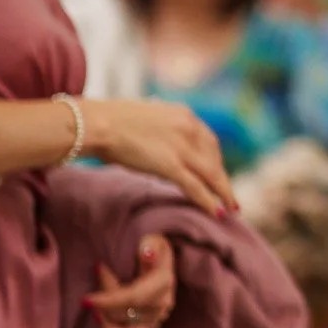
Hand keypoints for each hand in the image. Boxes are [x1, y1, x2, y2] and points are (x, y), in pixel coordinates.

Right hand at [84, 99, 236, 215]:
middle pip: (214, 158)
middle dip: (221, 178)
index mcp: (184, 114)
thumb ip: (161, 132)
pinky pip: (196, 187)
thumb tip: (161, 147)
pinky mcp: (171, 165)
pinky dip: (209, 201)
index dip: (215, 159)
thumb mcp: (147, 120)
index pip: (208, 140)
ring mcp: (182, 147)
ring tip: (230, 209)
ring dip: (224, 193)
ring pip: (211, 174)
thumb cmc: (110, 122)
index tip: (217, 172)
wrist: (98, 124)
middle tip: (227, 194)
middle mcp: (190, 128)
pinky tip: (218, 212)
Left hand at [86, 234, 174, 327]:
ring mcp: (157, 316)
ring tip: (93, 305)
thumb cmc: (150, 248)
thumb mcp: (152, 240)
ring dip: (105, 315)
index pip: (134, 297)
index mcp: (164, 281)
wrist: (158, 260)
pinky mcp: (150, 326)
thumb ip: (149, 245)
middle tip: (86, 298)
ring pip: (124, 323)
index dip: (109, 300)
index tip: (86, 300)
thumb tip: (146, 253)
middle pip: (126, 311)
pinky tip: (100, 321)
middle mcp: (163, 302)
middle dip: (103, 305)